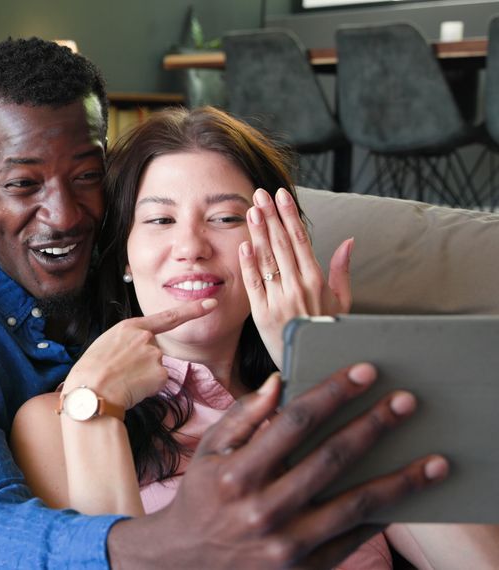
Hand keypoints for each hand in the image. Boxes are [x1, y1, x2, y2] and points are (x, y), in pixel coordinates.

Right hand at [66, 299, 216, 409]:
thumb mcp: (106, 344)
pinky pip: (158, 383)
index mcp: (130, 327)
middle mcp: (146, 338)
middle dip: (142, 364)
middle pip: (154, 352)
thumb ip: (127, 342)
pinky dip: (147, 389)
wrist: (91, 391)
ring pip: (156, 369)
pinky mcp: (161, 374)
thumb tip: (137, 354)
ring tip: (122, 381)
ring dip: (143, 377)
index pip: (168, 317)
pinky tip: (132, 389)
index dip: (192, 311)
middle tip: (120, 373)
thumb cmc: (91, 371)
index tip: (211, 304)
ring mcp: (155, 355)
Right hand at [107, 363, 448, 568]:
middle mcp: (263, 508)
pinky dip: (382, 517)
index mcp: (238, 473)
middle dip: (374, 426)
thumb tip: (280, 383)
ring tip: (434, 462)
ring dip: (400, 481)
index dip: (333, 393)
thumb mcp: (209, 452)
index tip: (365, 372)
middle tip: (406, 403)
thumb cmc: (202, 498)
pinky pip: (353, 538)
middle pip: (332, 458)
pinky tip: (405, 498)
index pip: (294, 422)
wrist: (187, 561)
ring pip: (355, 504)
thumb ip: (243, 416)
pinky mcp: (304, 567)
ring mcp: (286, 542)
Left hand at [239, 188, 352, 368]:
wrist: (314, 363)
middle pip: (282, 244)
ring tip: (252, 210)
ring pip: (267, 259)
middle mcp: (298, 286)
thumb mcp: (342, 301)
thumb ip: (342, 270)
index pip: (301, 239)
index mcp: (318, 280)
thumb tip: (348, 241)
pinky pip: (254, 284)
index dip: (289, 216)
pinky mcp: (262, 313)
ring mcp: (279, 299)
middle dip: (270, 216)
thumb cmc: (326, 330)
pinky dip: (249, 264)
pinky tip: (244, 244)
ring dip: (258, 233)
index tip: (281, 196)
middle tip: (260, 193)